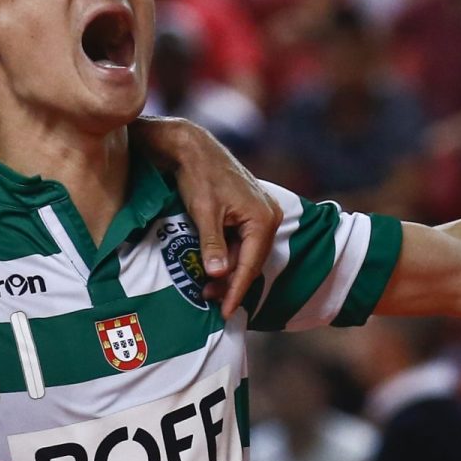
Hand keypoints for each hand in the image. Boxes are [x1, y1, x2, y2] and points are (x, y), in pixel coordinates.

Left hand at [147, 119, 282, 317]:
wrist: (192, 147)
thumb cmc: (199, 176)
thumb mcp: (204, 213)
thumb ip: (212, 245)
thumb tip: (218, 275)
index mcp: (262, 218)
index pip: (250, 265)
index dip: (236, 291)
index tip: (226, 312)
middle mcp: (268, 216)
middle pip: (251, 261)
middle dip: (231, 283)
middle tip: (209, 300)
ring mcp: (261, 212)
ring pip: (246, 253)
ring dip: (228, 270)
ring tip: (206, 287)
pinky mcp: (249, 210)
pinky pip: (242, 241)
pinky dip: (228, 255)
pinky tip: (213, 266)